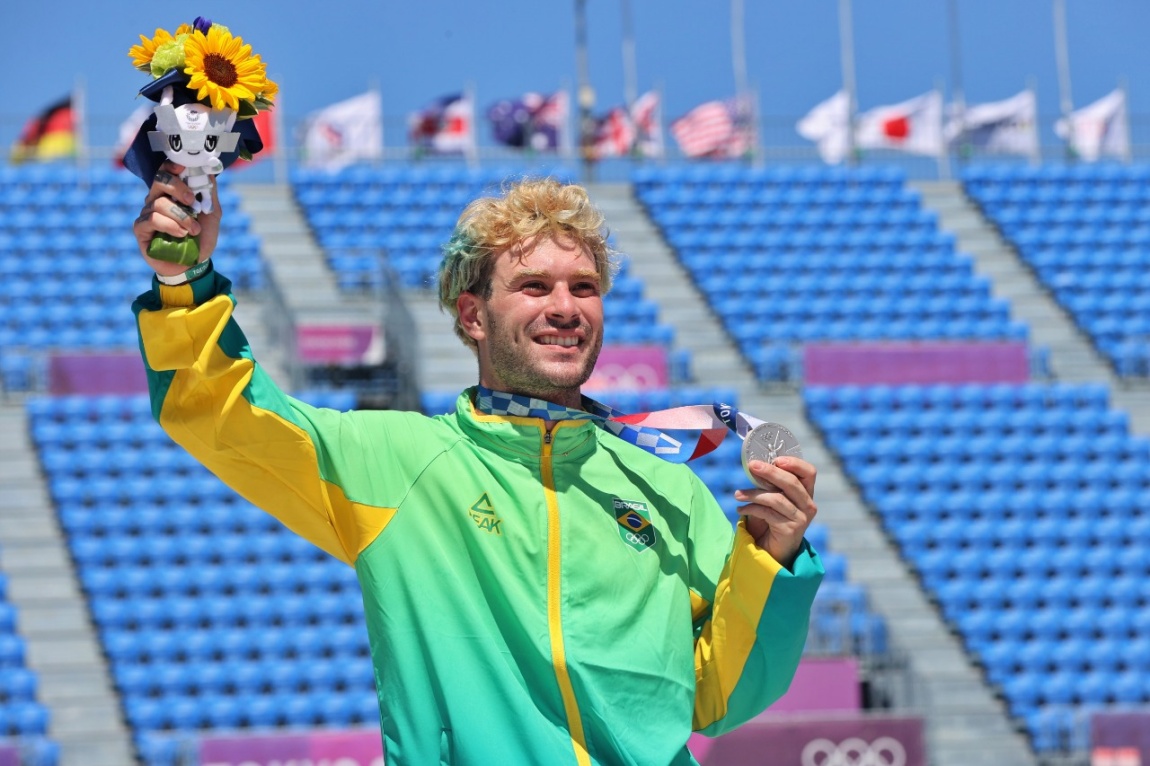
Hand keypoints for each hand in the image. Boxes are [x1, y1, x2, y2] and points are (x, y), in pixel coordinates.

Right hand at [132, 161, 221, 275]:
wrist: (194, 265)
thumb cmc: (201, 239)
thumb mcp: (212, 215)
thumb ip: (210, 194)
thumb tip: (209, 172)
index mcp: (171, 193)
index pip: (166, 171)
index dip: (172, 166)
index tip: (183, 167)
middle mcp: (156, 200)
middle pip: (159, 181)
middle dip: (178, 187)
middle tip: (192, 202)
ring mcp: (146, 213)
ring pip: (158, 203)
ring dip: (181, 217)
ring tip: (193, 231)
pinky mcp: (140, 229)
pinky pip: (152, 220)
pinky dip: (170, 226)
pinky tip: (181, 235)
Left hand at [735, 456, 816, 568]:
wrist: (772, 551)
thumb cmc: (771, 520)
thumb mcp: (772, 498)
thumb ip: (770, 484)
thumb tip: (755, 465)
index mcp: (806, 493)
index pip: (809, 472)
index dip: (794, 463)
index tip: (776, 459)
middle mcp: (808, 505)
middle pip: (791, 482)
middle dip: (770, 472)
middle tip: (751, 466)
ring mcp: (801, 518)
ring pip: (776, 498)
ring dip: (753, 494)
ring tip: (737, 494)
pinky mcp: (790, 530)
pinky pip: (767, 513)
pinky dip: (751, 508)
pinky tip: (740, 509)